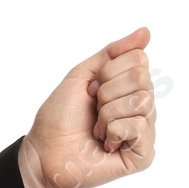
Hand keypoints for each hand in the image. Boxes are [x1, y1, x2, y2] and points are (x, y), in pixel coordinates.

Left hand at [18, 25, 155, 187]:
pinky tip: (106, 144)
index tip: (91, 90)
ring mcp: (144, 132)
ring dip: (108, 114)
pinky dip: (114, 132)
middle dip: (107, 92)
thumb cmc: (59, 118)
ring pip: (141, 102)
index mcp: (130, 87)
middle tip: (94, 110)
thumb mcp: (83, 75)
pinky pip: (139, 127)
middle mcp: (142, 108)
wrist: (44, 154)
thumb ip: (113, 52)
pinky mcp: (143, 155)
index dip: (108, 72)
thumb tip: (145, 32)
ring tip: (97, 130)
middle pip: (142, 79)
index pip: (139, 59)